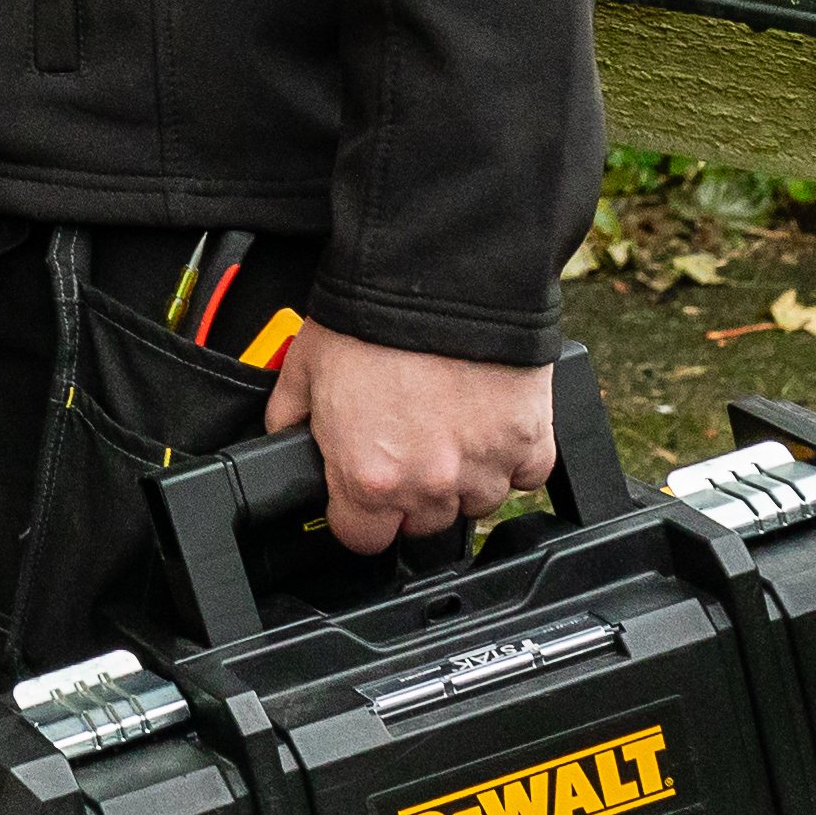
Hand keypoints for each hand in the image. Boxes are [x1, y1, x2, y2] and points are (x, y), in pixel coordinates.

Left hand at [267, 324, 557, 555]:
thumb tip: (284, 441)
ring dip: (462, 477)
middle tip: (405, 444)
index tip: (359, 495)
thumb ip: (292, 420)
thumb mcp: (303, 369)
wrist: (441, 275)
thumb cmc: (372, 317)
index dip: (356, 516)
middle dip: (411, 494)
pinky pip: (527, 476)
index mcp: (368, 477)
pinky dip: (512, 458)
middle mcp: (429, 483)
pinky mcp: (531, 442)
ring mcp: (485, 466)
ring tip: (448, 427)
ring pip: (476, 504)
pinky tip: (490, 425)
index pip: (361, 539)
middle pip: (422, 524)